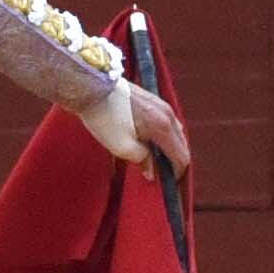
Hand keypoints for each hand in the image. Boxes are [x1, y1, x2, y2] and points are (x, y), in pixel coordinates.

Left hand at [79, 82, 193, 177]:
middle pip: (182, 144)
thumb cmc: (105, 118)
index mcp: (162, 127)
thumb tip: (151, 171)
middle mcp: (168, 115)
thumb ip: (141, 160)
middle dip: (175, 161)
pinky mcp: (154, 101)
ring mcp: (162, 105)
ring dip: (170, 148)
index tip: (171, 184)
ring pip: (176, 133)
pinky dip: (165, 136)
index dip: (178, 173)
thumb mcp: (121, 147)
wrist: (92, 88)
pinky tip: (152, 143)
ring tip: (157, 161)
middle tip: (164, 175)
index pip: (181, 156)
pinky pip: (168, 123)